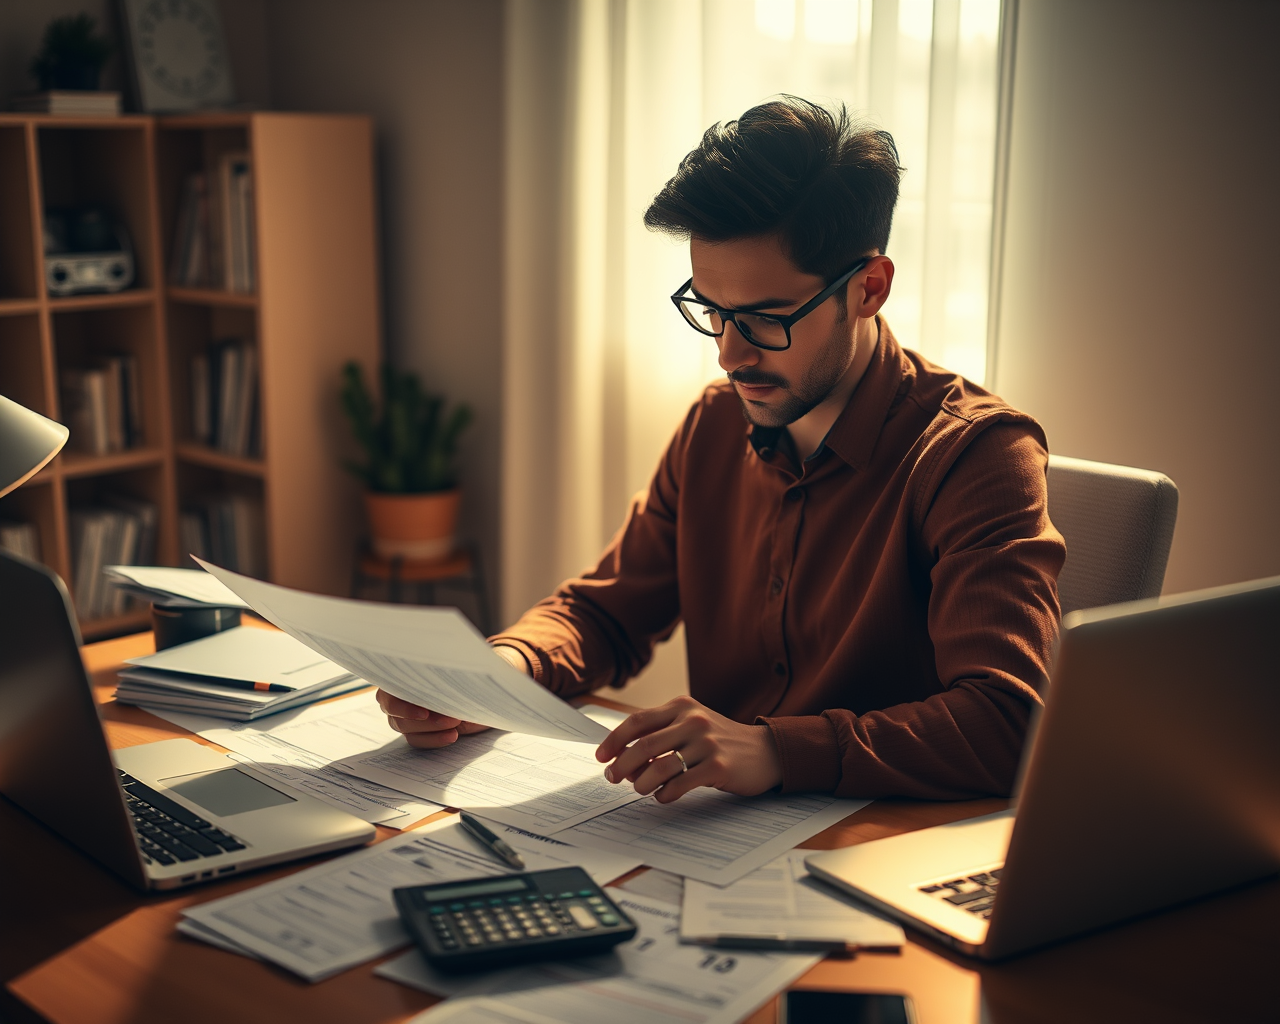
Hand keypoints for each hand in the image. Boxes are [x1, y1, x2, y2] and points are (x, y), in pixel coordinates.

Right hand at [376, 646, 530, 748]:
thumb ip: (448, 672)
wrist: (478, 685)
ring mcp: (404, 714)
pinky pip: (417, 740)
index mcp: (401, 674)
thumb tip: (442, 673)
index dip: (403, 705)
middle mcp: (397, 695)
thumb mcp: (460, 667)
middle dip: (425, 720)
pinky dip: (434, 739)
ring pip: (405, 728)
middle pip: (396, 714)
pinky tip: (451, 735)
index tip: (425, 712)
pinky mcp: (415, 730)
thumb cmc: (464, 671)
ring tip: (456, 726)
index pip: (388, 692)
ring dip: (431, 729)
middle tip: (453, 719)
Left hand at [594, 695, 782, 802]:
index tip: (601, 757)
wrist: (764, 751)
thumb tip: (623, 758)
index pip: (638, 721)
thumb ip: (662, 733)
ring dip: (641, 783)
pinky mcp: (718, 766)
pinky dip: (664, 794)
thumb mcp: (692, 724)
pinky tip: (662, 796)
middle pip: (644, 745)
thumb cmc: (719, 740)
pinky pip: (680, 784)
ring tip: (639, 789)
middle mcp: (693, 720)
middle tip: (612, 778)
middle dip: (622, 765)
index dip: (614, 740)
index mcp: (682, 706)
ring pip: (659, 767)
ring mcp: (706, 743)